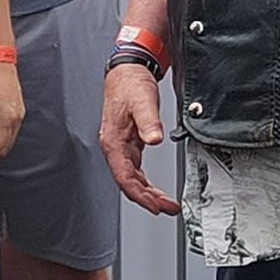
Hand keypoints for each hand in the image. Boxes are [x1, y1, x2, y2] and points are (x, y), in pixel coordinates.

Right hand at [99, 65, 179, 216]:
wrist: (127, 71)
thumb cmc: (130, 85)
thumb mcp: (142, 101)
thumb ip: (149, 121)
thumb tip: (155, 139)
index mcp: (113, 141)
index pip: (125, 177)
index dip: (139, 195)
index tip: (155, 206)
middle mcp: (114, 147)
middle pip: (128, 182)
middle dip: (147, 199)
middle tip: (166, 209)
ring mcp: (120, 146)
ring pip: (131, 179)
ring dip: (147, 193)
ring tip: (165, 203)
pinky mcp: (129, 143)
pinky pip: (134, 170)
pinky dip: (145, 182)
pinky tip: (155, 189)